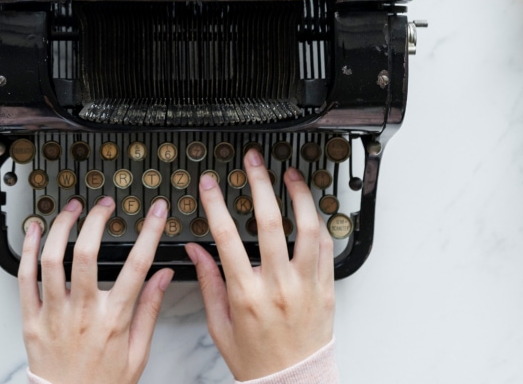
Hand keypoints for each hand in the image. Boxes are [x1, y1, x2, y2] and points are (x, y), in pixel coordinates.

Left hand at [20, 195, 174, 383]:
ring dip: (62, 227)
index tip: (156, 212)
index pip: (137, 265)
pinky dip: (28, 250)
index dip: (150, 232)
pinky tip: (34, 231)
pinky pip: (25, 278)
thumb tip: (163, 277)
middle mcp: (82, 312)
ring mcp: (53, 314)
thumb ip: (150, 310)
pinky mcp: (31, 320)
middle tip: (104, 205)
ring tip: (71, 210)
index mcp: (113, 319)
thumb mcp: (138, 353)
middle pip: (87, 253)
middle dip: (97, 220)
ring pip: (52, 259)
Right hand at [185, 148, 335, 380]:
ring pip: (308, 229)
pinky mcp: (326, 289)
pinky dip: (318, 224)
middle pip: (270, 222)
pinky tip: (309, 210)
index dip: (216, 204)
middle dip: (260, 183)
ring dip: (299, 195)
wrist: (294, 383)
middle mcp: (279, 286)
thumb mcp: (220, 325)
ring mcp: (306, 286)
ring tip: (291, 174)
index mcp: (246, 295)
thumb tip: (196, 251)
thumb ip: (209, 283)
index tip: (210, 183)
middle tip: (253, 161)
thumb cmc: (256, 360)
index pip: (228, 237)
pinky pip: (326, 249)